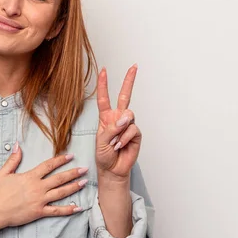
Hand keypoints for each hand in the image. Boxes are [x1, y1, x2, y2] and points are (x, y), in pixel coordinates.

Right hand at [0, 144, 87, 229]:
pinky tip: (78, 207)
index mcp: (30, 177)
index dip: (60, 160)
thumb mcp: (4, 173)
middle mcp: (38, 187)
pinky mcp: (39, 212)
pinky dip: (68, 209)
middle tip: (85, 169)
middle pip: (59, 178)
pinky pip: (56, 211)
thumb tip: (18, 145)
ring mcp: (40, 200)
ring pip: (61, 193)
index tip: (70, 156)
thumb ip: (13, 160)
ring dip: (74, 187)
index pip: (49, 166)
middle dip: (73, 173)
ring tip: (84, 182)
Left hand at [95, 64, 142, 179]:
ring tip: (114, 143)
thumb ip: (111, 128)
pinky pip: (132, 130)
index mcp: (106, 117)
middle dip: (129, 81)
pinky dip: (124, 138)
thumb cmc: (103, 155)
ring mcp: (128, 125)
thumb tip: (126, 118)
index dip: (104, 85)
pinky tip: (120, 146)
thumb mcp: (101, 141)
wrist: (112, 170)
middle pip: (125, 96)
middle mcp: (118, 118)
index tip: (104, 71)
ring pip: (128, 116)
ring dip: (119, 131)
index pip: (104, 98)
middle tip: (134, 67)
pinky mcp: (136, 134)